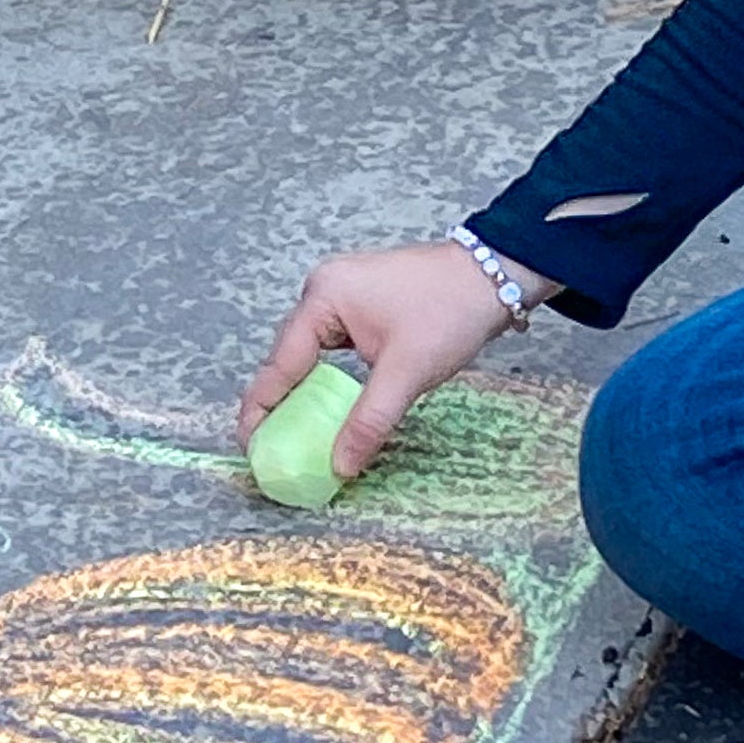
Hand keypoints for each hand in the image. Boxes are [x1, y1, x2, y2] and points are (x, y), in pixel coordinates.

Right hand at [238, 240, 550, 482]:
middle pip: (290, 358)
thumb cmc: (451, 312)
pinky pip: (332, 350)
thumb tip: (340, 466)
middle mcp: (323, 291)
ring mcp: (341, 295)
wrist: (494, 276)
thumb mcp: (407, 373)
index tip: (249, 446)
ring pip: (312, 356)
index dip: (261, 408)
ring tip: (294, 436)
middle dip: (280, 405)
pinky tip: (328, 408)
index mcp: (323, 297)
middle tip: (271, 450)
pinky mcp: (361, 306)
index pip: (280, 363)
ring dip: (306, 394)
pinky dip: (329, 380)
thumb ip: (368, 420)